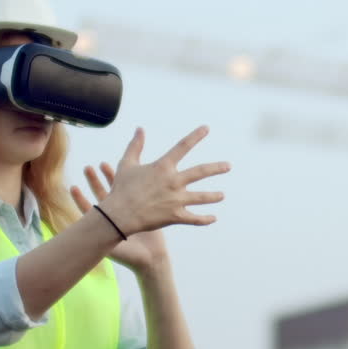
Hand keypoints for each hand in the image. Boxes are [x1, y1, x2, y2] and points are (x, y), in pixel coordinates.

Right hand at [69, 126, 229, 269]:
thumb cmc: (121, 188)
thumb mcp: (127, 164)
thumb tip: (140, 129)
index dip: (196, 136)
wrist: (119, 215)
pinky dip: (205, 219)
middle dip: (216, 168)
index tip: (206, 128)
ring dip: (214, 196)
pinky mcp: (175, 216)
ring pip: (201, 197)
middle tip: (228, 166)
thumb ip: (135, 146)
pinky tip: (213, 219)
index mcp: (163, 167)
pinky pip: (194, 219)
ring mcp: (176, 200)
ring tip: (222, 195)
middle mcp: (173, 181)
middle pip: (201, 172)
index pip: (183, 146)